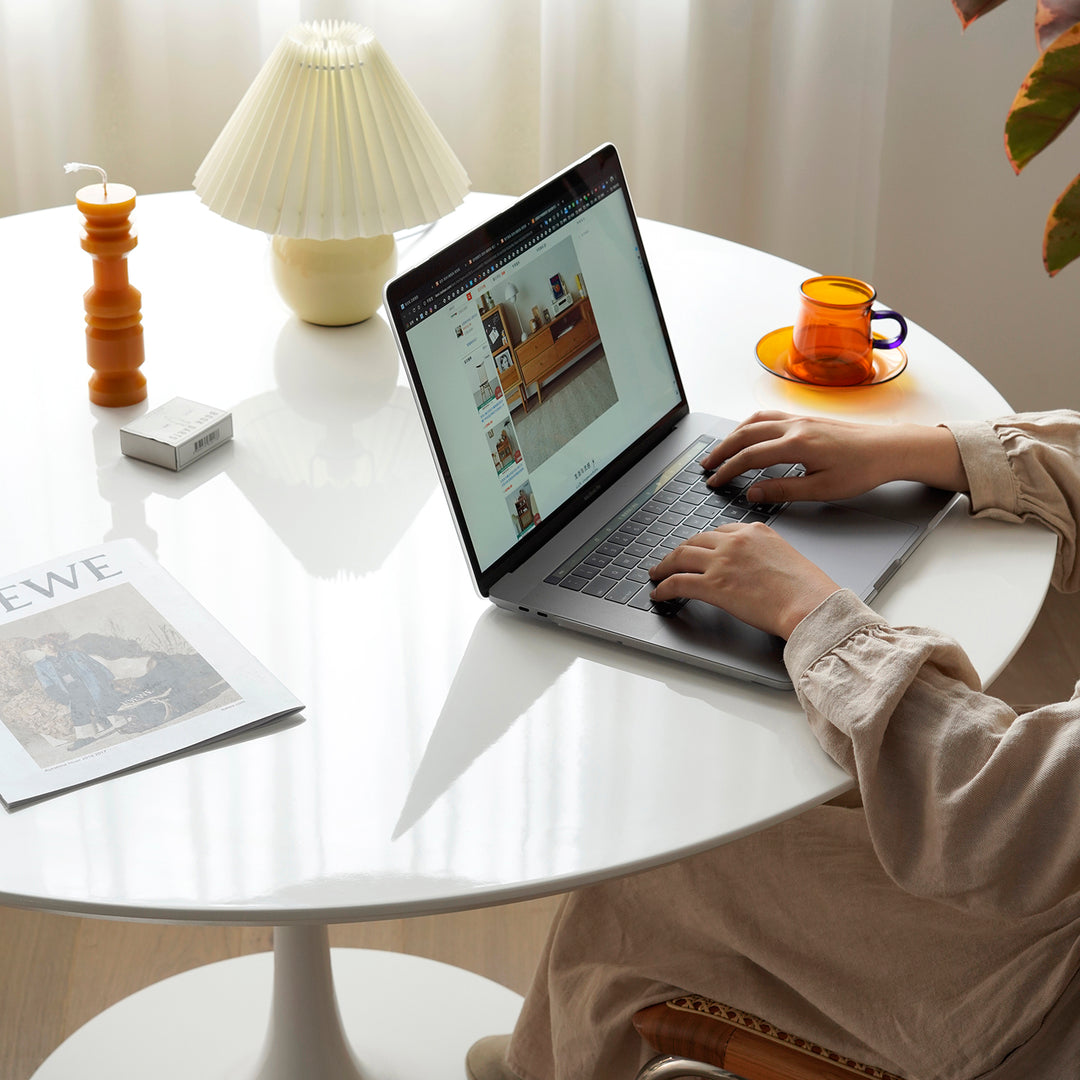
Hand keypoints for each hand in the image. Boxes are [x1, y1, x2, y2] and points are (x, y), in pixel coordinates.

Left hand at [649, 523, 840, 638]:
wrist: (810, 605)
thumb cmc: (807, 589)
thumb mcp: (786, 557)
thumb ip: (764, 555)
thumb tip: (752, 568)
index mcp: (755, 531)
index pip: (719, 532)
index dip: (702, 542)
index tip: (697, 549)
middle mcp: (735, 541)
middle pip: (695, 541)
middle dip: (679, 551)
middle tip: (670, 560)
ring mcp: (721, 562)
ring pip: (680, 557)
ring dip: (664, 566)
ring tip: (657, 574)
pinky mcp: (712, 585)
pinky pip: (678, 582)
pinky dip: (664, 588)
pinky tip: (660, 593)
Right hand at [702, 411, 967, 504]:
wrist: (890, 448)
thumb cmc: (863, 470)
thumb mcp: (822, 489)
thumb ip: (783, 490)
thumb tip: (753, 493)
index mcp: (797, 444)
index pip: (750, 456)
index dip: (728, 470)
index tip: (714, 481)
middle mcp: (795, 426)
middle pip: (746, 434)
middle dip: (722, 450)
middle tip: (706, 465)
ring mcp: (800, 418)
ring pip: (755, 421)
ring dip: (733, 435)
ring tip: (720, 450)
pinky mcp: (807, 418)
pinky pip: (769, 416)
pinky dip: (750, 425)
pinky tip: (748, 434)